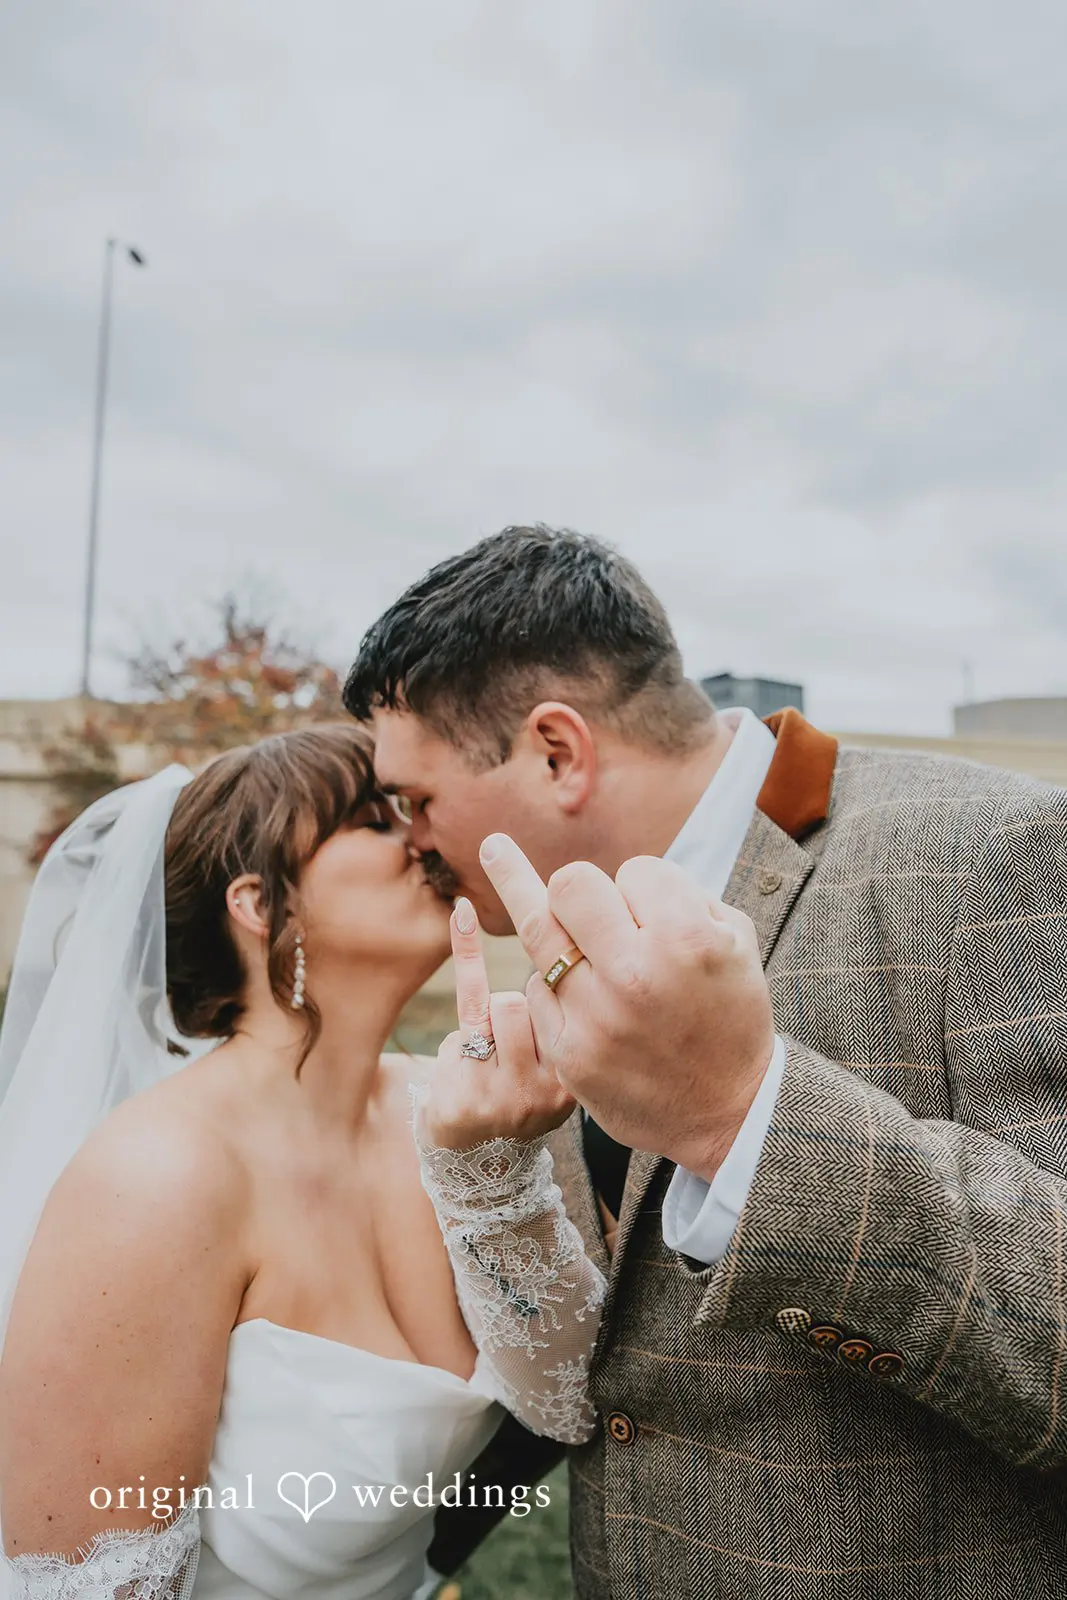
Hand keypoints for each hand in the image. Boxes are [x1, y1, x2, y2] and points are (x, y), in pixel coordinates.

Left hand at [414, 896, 576, 1150]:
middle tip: (507, 1046)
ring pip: (501, 1006)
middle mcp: (547, 1092)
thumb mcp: (560, 1070)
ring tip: (486, 1056)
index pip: (575, 1005)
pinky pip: (465, 1008)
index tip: (569, 975)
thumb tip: (589, 938)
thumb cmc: (521, 1102)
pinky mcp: (464, 1092)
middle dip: (516, 1008)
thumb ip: (574, 1021)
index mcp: (579, 1081)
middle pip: (535, 1002)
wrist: (480, 1168)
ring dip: (488, 1018)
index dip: (564, 989)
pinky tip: (463, 912)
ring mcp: (504, 1095)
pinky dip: (466, 952)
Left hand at [478, 836, 775, 1182]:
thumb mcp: (734, 942)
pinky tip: (571, 986)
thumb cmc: (732, 1013)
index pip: (634, 871)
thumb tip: (623, 875)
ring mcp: (597, 1017)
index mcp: (686, 940)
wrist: (729, 1110)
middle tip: (581, 896)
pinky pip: (537, 990)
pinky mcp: (569, 1053)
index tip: (654, 911)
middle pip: (570, 886)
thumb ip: (685, 897)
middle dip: (579, 887)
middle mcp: (636, 975)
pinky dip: (552, 982)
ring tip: (495, 849)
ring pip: (539, 932)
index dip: (644, 886)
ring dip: (529, 899)